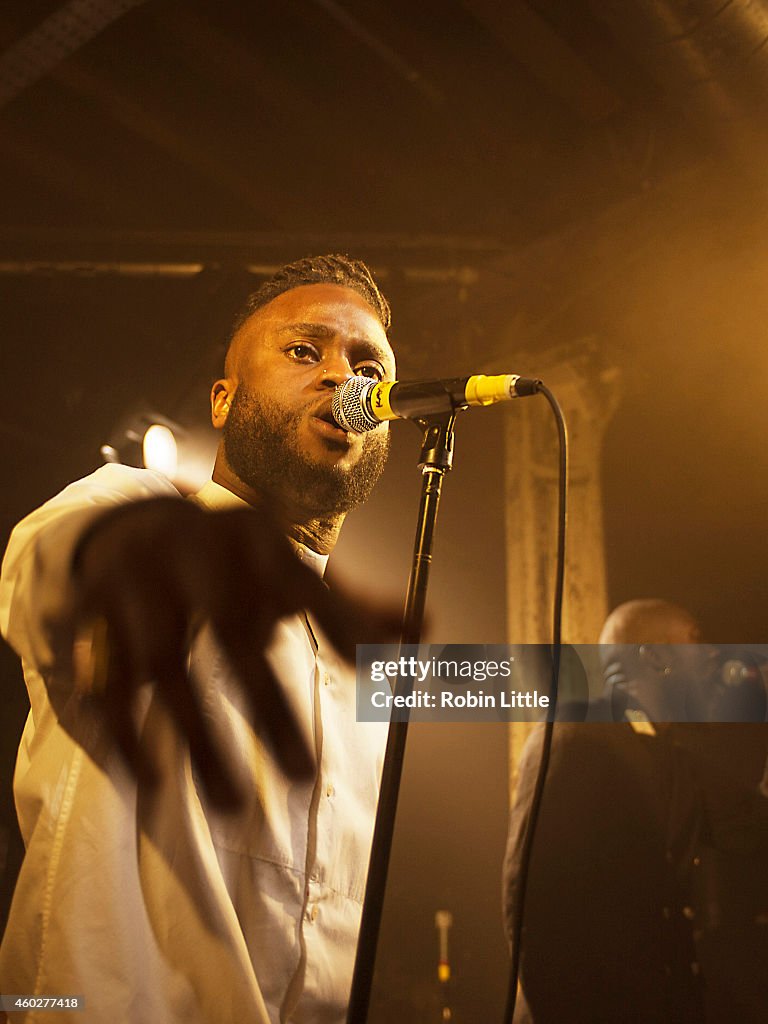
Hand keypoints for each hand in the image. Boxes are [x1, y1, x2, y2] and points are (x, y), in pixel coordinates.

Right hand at [71, 497, 398, 807]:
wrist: (135, 521)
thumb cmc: (231, 560)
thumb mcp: (287, 569)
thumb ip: (353, 604)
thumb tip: (429, 624)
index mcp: (258, 542)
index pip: (307, 586)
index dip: (342, 623)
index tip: (374, 671)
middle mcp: (200, 554)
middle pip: (232, 632)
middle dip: (266, 705)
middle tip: (300, 774)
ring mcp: (142, 581)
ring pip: (165, 665)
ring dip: (197, 739)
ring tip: (232, 807)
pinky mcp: (97, 610)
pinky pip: (108, 679)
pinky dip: (126, 733)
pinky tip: (150, 783)